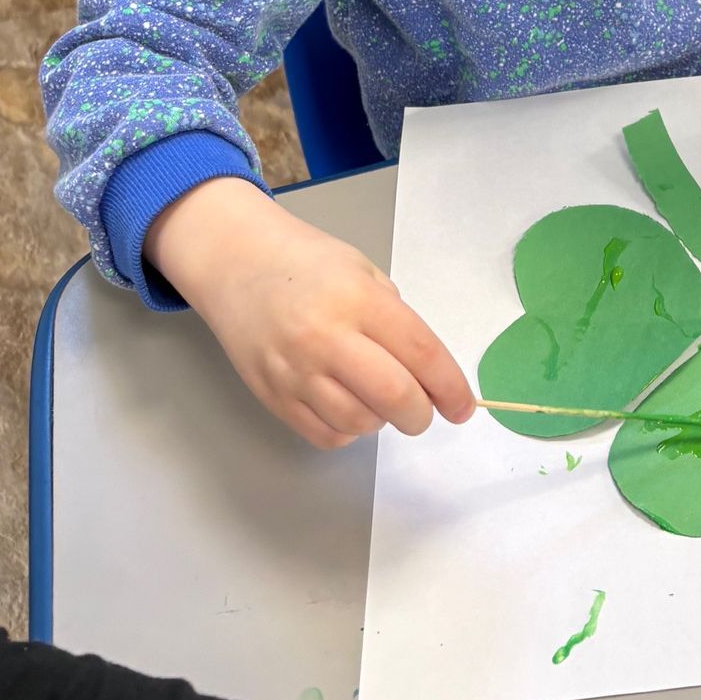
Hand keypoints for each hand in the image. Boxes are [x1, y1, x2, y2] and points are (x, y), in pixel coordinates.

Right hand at [146, 178, 474, 448]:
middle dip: (421, 414)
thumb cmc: (306, 263)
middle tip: (424, 410)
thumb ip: (395, 317)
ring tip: (372, 391)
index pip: (421, 354)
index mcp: (358, 299)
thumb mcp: (362, 270)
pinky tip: (345, 402)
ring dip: (381, 418)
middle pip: (395, 398)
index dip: (450, 387)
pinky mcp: (273, 397)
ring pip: (361, 424)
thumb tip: (428, 372)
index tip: (463, 406)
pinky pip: (326, 436)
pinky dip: (347, 429)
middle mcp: (326, 338)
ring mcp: (296, 371)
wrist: (236, 265)